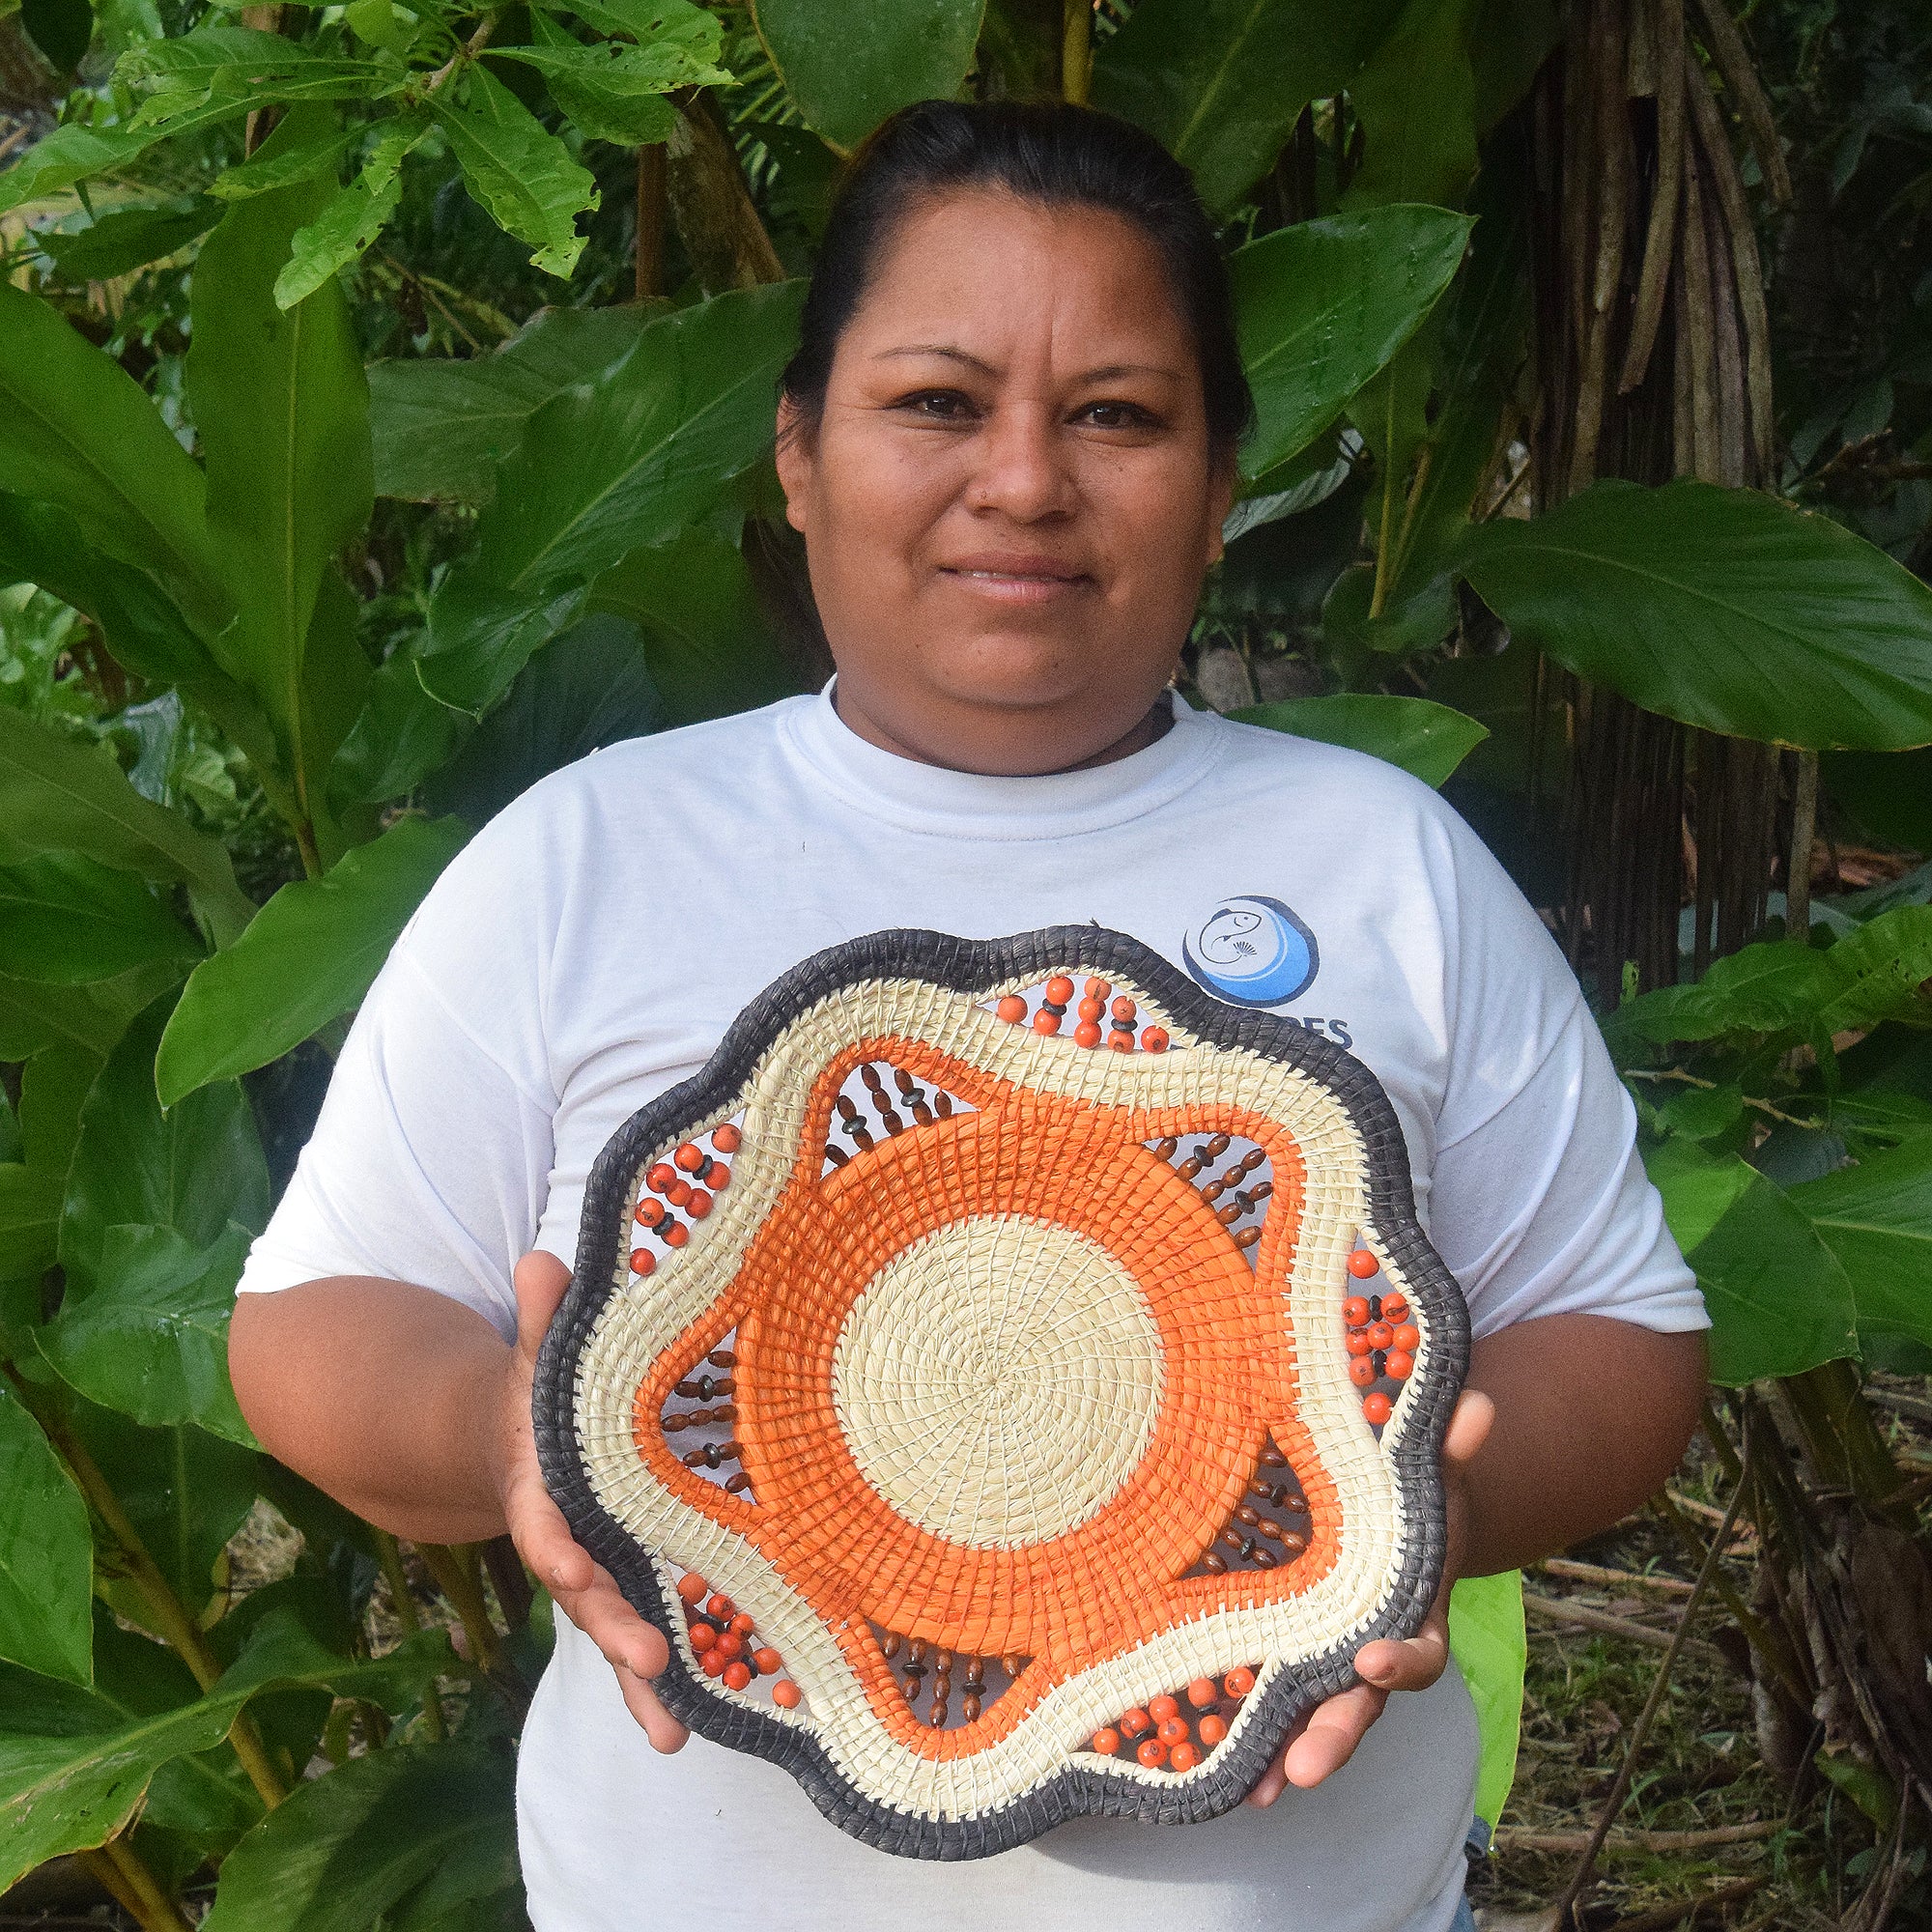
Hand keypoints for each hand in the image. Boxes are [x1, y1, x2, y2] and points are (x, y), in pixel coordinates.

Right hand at [497, 1251, 688, 1752]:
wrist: (516, 1440)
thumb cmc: (540, 1393)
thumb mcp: (539, 1353)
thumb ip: (545, 1317)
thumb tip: (542, 1258)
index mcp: (543, 1486)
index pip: (544, 1521)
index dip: (555, 1547)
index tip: (572, 1571)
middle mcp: (568, 1539)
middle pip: (585, 1592)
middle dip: (613, 1626)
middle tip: (648, 1656)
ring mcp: (598, 1570)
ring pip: (614, 1631)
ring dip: (640, 1680)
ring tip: (674, 1734)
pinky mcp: (630, 1583)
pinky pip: (643, 1636)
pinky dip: (661, 1682)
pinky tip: (691, 1727)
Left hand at [1246, 1388, 1494, 1805]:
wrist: (1378, 1508)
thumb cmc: (1404, 1489)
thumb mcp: (1426, 1467)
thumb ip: (1449, 1445)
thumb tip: (1476, 1406)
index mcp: (1413, 1609)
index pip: (1419, 1650)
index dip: (1401, 1661)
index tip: (1372, 1658)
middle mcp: (1374, 1648)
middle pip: (1360, 1704)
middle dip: (1334, 1736)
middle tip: (1304, 1767)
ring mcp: (1328, 1659)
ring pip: (1314, 1716)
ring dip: (1286, 1752)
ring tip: (1254, 1790)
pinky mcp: (1285, 1655)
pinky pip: (1271, 1701)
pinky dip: (1249, 1734)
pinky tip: (1213, 1762)